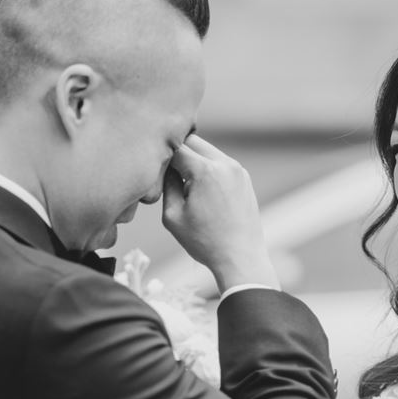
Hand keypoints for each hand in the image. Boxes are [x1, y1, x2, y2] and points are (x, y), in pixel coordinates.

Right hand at [162, 135, 277, 293]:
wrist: (241, 258)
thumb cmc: (205, 242)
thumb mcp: (173, 215)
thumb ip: (166, 184)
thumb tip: (165, 167)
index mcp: (206, 171)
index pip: (174, 147)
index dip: (160, 156)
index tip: (153, 169)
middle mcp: (225, 164)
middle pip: (192, 141)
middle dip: (176, 152)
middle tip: (166, 173)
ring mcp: (238, 169)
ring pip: (207, 150)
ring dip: (193, 160)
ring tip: (184, 185)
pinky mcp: (244, 178)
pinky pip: (220, 163)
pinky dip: (207, 169)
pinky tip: (201, 191)